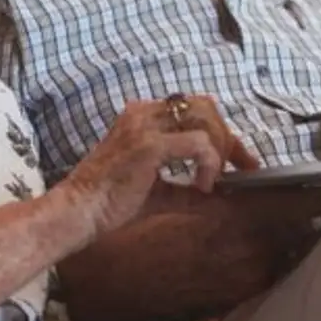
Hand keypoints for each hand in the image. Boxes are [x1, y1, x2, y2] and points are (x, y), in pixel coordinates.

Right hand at [60, 95, 258, 237]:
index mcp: (141, 117)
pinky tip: (203, 187)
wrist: (78, 212)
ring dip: (219, 150)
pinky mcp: (149, 144)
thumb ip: (187, 190)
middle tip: (240, 168)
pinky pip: (199, 144)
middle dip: (228, 138)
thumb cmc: (109, 204)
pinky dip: (209, 165)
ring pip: (205, 120)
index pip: (193, 109)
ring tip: (212, 181)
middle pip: (205, 108)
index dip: (224, 132)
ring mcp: (144, 125)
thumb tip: (222, 197)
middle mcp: (143, 113)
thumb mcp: (157, 193)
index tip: (243, 160)